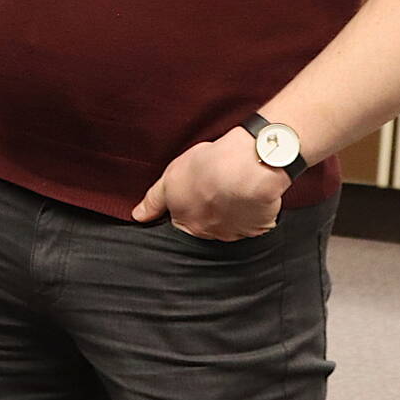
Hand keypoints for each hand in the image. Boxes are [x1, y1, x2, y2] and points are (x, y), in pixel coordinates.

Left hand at [131, 132, 288, 238]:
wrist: (247, 164)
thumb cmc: (208, 167)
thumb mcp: (170, 178)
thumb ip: (154, 201)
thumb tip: (138, 216)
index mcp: (188, 223)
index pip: (183, 224)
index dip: (188, 208)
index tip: (196, 194)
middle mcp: (211, 234)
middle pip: (208, 227)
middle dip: (210, 213)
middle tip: (215, 189)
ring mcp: (238, 232)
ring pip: (233, 226)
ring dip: (233, 212)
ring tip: (234, 189)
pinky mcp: (261, 226)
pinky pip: (257, 222)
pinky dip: (254, 211)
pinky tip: (251, 195)